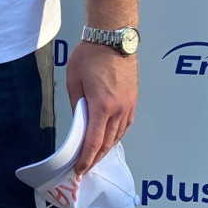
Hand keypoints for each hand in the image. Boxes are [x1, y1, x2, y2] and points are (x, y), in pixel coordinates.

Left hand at [65, 41, 136, 174]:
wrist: (113, 37)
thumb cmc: (90, 55)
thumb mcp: (74, 81)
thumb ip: (77, 105)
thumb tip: (79, 121)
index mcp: (102, 106)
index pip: (94, 142)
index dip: (86, 159)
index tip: (79, 170)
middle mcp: (119, 109)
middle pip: (108, 143)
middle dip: (96, 158)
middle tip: (85, 168)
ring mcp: (129, 105)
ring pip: (118, 135)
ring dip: (107, 148)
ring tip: (96, 156)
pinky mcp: (134, 99)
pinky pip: (126, 124)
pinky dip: (117, 135)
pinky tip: (110, 138)